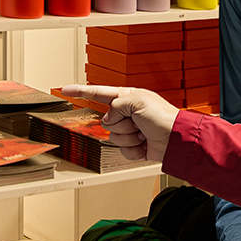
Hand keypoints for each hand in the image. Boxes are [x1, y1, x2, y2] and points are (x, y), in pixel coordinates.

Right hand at [59, 84, 179, 162]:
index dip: (80, 92)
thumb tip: (110, 119)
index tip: (64, 90)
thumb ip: (115, 105)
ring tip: (143, 133)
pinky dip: (133, 150)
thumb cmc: (163, 116)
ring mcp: (131, 131)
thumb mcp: (136, 100)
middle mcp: (127, 114)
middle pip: (106, 121)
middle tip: (135, 123)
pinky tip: (144, 144)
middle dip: (120, 124)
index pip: (98, 93)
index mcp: (127, 98)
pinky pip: (122, 150)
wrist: (176, 139)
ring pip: (113, 137)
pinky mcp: (135, 147)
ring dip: (128, 137)